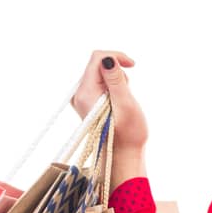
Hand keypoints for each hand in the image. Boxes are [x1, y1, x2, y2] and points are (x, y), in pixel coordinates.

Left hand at [71, 49, 148, 187]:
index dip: (116, 56)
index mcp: (86, 93)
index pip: (97, 58)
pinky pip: (100, 85)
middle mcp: (79, 94)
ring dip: (116, 81)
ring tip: (124, 100)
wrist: (123, 155)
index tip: (132, 65)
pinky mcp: (88, 103)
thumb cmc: (128, 134)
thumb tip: (108, 59)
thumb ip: (116, 80)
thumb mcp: (125, 104)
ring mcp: (82, 99)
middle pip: (97, 65)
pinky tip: (119, 103)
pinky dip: (113, 88)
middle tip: (128, 89)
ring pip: (100, 74)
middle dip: (117, 71)